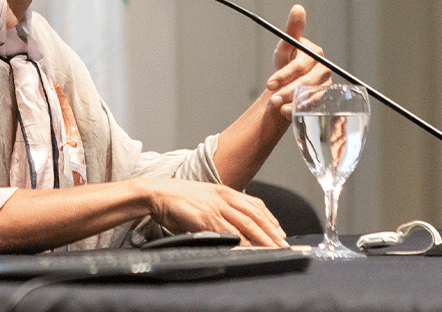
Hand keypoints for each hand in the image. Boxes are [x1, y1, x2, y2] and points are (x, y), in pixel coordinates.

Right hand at [145, 178, 286, 246]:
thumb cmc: (178, 198)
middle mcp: (224, 197)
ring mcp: (216, 207)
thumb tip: (234, 223)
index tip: (279, 231)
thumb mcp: (205, 198)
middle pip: (255, 215)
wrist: (158, 193)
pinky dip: (242, 242)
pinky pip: (229, 232)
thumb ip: (221, 207)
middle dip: (272, 231)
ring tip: (273, 249)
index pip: (255, 204)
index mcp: (225, 191)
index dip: (270, 218)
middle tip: (283, 244)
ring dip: (262, 238)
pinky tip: (250, 249)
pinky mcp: (207, 218)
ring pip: (247, 223)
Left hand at [266, 5, 330, 118]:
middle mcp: (324, 70)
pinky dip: (299, 111)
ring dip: (293, 102)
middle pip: (308, 82)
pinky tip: (286, 113)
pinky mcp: (324, 100)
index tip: (269, 84)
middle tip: (273, 99)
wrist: (287, 82)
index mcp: (315, 54)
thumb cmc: (287, 61)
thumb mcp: (285, 46)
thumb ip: (292, 30)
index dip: (285, 74)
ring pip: (311, 95)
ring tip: (277, 106)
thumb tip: (298, 8)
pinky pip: (313, 107)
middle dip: (288, 90)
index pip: (301, 65)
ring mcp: (326, 86)